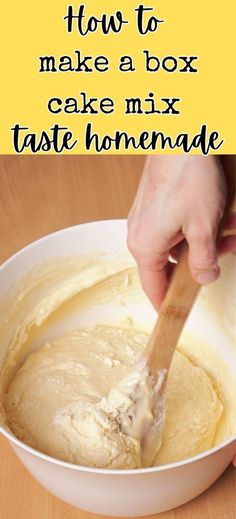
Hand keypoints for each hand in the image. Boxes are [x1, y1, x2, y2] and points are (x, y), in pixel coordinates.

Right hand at [128, 155, 235, 309]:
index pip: (154, 288)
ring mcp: (147, 218)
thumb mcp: (203, 227)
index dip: (168, 304)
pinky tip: (220, 215)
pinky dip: (198, 225)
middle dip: (202, 261)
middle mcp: (140, 234)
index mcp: (145, 246)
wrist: (180, 137)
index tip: (177, 314)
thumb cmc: (186, 177)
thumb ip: (204, 260)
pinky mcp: (155, 205)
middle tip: (223, 254)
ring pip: (179, 242)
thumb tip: (204, 277)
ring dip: (205, 241)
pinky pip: (178, 225)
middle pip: (171, 264)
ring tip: (229, 228)